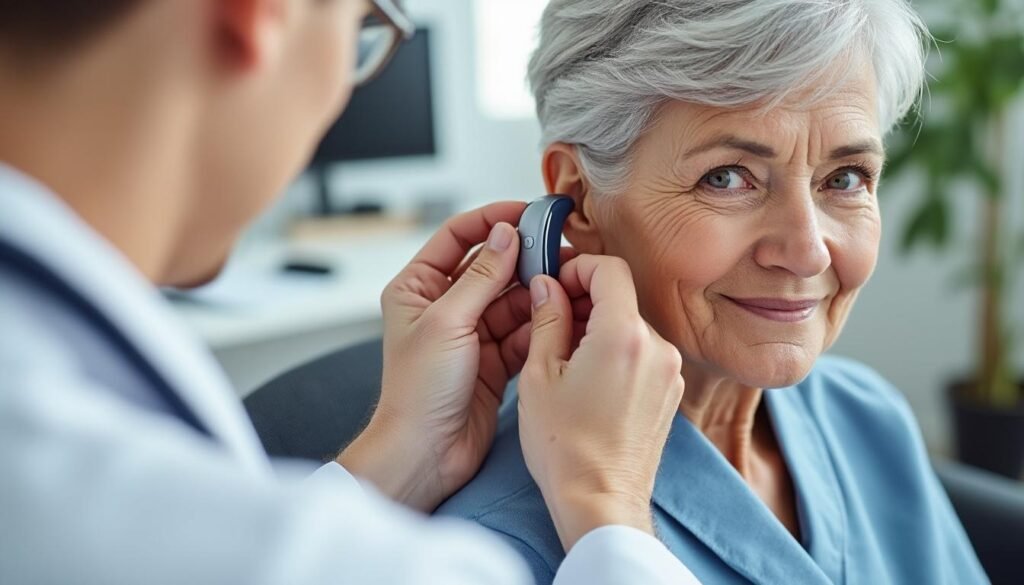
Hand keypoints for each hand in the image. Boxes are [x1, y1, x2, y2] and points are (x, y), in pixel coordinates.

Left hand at [339, 201, 541, 511]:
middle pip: (491, 267)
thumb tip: (505, 234)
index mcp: (417, 288)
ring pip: (512, 299)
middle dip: (524, 258)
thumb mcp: (447, 322)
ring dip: (538, 291)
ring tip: (568, 281)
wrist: (425, 452)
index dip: (492, 220)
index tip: (527, 212)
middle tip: (559, 247)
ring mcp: (470, 333)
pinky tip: (562, 315)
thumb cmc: (416, 392)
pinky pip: (523, 330)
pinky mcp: (493, 359)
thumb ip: (480, 276)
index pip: (458, 237)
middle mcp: (443, 307)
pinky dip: (542, 323)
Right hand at [517, 255, 684, 550]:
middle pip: (622, 298)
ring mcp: (669, 371)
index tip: (556, 282)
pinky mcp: (670, 392)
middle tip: (551, 319)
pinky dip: (617, 353)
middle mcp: (657, 347)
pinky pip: (643, 354)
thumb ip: (546, 320)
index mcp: (624, 335)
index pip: (610, 269)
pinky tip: (588, 379)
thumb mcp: (539, 375)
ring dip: (600, 328)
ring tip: (565, 357)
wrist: (600, 501)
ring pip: (631, 326)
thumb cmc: (564, 447)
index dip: (579, 268)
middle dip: (585, 300)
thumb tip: (547, 287)